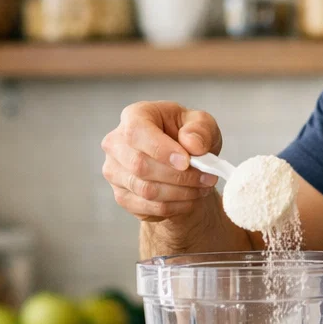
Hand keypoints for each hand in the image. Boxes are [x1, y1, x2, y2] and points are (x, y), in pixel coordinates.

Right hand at [101, 101, 221, 225]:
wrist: (183, 164)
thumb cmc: (189, 137)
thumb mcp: (203, 124)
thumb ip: (201, 129)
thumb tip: (192, 144)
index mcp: (134, 116)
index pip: (136, 132)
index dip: (161, 149)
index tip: (186, 161)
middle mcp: (116, 143)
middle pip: (140, 165)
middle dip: (179, 175)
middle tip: (207, 177)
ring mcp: (115, 172)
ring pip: (146, 190)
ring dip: (181, 192)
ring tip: (203, 186)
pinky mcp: (122, 196)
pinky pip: (149, 207)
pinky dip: (176, 206)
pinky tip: (191, 198)